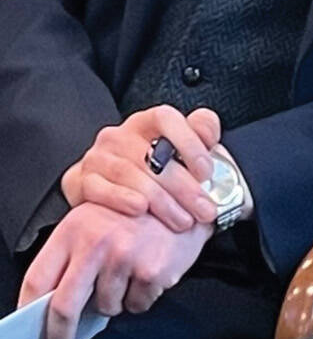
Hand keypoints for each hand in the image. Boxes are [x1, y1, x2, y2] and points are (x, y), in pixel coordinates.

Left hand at [19, 200, 212, 338]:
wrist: (190, 200)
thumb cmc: (139, 214)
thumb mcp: (95, 222)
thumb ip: (71, 257)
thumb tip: (53, 303)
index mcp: (74, 229)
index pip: (37, 279)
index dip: (28, 309)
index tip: (32, 328)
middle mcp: (96, 242)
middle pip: (64, 307)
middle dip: (60, 337)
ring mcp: (125, 257)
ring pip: (106, 308)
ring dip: (115, 303)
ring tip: (129, 275)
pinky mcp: (151, 271)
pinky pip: (137, 305)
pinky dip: (141, 298)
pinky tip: (148, 273)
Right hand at [60, 106, 221, 233]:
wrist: (109, 197)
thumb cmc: (153, 174)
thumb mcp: (181, 153)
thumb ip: (200, 136)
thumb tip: (209, 131)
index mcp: (147, 123)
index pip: (165, 118)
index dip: (189, 141)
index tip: (206, 171)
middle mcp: (119, 136)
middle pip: (152, 155)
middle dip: (184, 186)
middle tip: (204, 209)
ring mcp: (97, 157)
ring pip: (129, 173)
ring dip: (160, 200)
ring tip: (182, 220)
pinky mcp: (78, 180)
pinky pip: (98, 188)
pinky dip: (121, 198)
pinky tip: (140, 209)